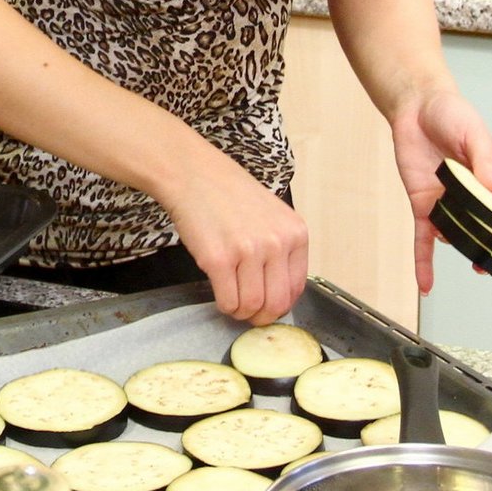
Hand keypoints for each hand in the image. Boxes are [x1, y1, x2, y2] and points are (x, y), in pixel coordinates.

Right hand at [163, 151, 308, 325]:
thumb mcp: (272, 216)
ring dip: (240, 311)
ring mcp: (248, 251)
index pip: (296, 288)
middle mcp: (276, 243)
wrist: (195, 174)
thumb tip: (279, 293)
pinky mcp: (219, 259)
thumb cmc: (230, 194)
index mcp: (295, 233)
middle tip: (249, 312)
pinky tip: (220, 291)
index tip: (267, 306)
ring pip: (251, 306)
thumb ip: (281, 249)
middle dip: (261, 316)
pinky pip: (228, 301)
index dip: (280, 305)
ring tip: (232, 299)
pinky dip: (224, 305)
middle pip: (276, 303)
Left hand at [390, 87, 491, 296]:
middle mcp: (469, 197)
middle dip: (491, 254)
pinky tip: (426, 284)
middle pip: (483, 233)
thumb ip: (486, 161)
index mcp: (490, 181)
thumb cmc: (451, 113)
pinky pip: (423, 238)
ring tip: (474, 264)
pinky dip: (423, 261)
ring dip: (464, 253)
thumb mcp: (474, 133)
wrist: (416, 106)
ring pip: (456, 237)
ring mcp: (446, 203)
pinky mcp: (423, 204)